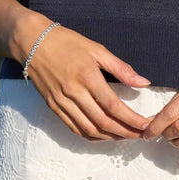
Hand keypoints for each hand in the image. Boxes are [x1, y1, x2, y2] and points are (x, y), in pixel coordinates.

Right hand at [20, 20, 153, 140]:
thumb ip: (121, 68)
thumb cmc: (66, 42)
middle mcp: (74, 92)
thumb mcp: (97, 49)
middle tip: (141, 135)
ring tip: (125, 136)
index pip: (114, 106)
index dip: (132, 120)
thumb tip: (144, 82)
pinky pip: (74, 128)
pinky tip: (104, 135)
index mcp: (87, 77)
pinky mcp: (54, 107)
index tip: (146, 125)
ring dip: (110, 137)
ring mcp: (62, 102)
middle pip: (103, 122)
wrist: (32, 41)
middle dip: (125, 132)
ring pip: (89, 129)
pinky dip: (91, 136)